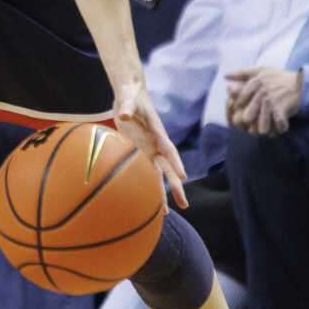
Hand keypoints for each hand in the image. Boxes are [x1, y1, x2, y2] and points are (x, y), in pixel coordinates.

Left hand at [114, 78, 188, 209]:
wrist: (130, 94)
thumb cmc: (131, 95)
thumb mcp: (128, 98)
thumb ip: (126, 107)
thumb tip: (123, 115)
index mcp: (157, 132)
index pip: (169, 150)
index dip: (175, 162)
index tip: (182, 176)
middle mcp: (156, 144)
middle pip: (168, 168)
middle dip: (175, 186)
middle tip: (184, 204)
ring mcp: (148, 149)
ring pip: (158, 175)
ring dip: (162, 193)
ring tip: (168, 213)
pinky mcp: (138, 151)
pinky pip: (144, 172)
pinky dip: (146, 185)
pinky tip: (146, 202)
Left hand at [225, 68, 302, 135]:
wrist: (301, 83)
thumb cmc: (279, 78)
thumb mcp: (260, 71)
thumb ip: (241, 73)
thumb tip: (225, 76)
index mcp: (255, 83)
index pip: (238, 99)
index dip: (237, 108)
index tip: (238, 112)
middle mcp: (261, 92)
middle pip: (247, 114)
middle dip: (246, 123)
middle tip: (247, 127)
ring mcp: (271, 101)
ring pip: (260, 122)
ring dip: (261, 129)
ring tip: (261, 132)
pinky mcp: (281, 109)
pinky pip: (276, 123)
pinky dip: (277, 129)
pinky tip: (275, 132)